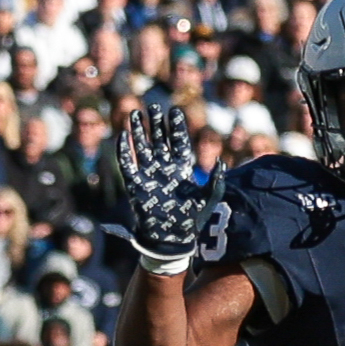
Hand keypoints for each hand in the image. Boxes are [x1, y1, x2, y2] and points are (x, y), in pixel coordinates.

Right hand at [111, 105, 224, 266]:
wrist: (172, 240)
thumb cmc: (192, 220)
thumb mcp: (209, 199)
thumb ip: (216, 180)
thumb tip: (221, 161)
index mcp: (182, 169)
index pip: (179, 142)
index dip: (176, 127)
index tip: (175, 111)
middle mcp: (164, 169)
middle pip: (159, 140)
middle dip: (157, 123)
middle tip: (154, 106)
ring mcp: (149, 176)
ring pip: (142, 148)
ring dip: (139, 132)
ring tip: (136, 113)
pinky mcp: (135, 186)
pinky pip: (127, 165)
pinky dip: (124, 151)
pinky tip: (123, 136)